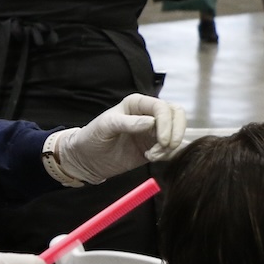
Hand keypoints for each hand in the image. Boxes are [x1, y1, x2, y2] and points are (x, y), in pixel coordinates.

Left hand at [53, 94, 185, 183]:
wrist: (87, 159)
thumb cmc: (92, 137)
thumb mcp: (106, 127)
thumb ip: (128, 123)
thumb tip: (151, 122)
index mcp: (137, 104)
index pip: (162, 107)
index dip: (166, 123)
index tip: (161, 140)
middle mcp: (148, 114)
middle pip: (177, 116)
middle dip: (175, 132)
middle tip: (164, 147)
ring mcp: (153, 131)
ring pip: (177, 132)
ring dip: (170, 146)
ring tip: (151, 156)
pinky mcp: (154, 147)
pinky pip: (172, 148)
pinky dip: (168, 154)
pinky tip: (151, 158)